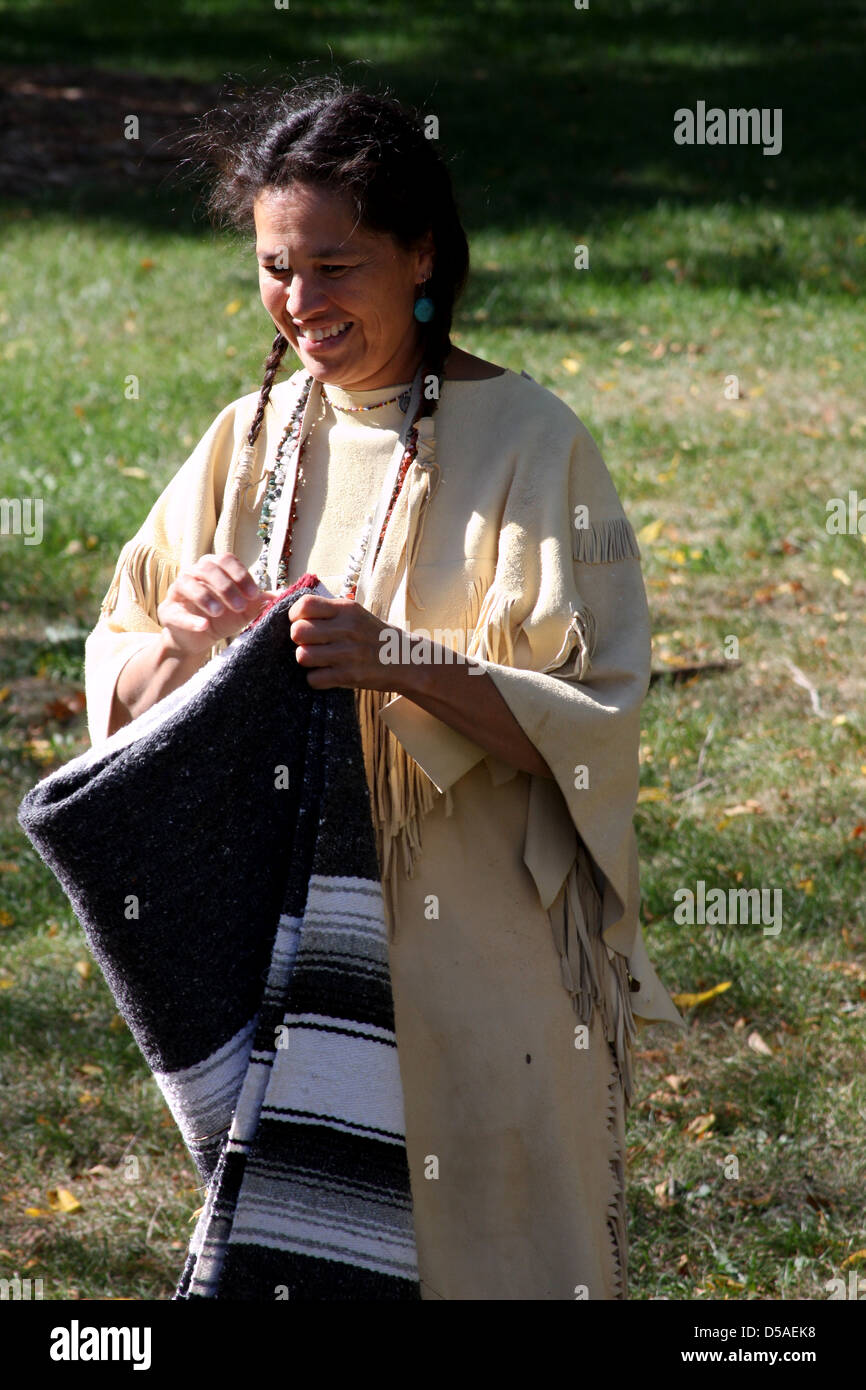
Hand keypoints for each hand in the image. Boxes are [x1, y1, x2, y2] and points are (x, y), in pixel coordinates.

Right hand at [157, 552, 277, 657]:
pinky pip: (176, 611)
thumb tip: (283, 595)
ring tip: (220, 612)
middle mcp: (194, 574)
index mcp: (213, 568)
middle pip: (207, 568)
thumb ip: (260, 601)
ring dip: (205, 597)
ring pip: (187, 583)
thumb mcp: (244, 610)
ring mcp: (178, 591)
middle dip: (225, 586)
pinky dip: (190, 619)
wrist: (198, 640)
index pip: (226, 560)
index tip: (254, 594)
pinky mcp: (168, 611)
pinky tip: (204, 626)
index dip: (240, 574)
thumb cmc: (222, 618)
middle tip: (240, 606)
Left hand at [288, 594, 395, 689]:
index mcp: (346, 609)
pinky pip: (314, 679)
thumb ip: (328, 611)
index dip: (294, 615)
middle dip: (299, 640)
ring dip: (307, 660)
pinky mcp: (350, 676)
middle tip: (310, 643)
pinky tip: (327, 674)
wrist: (406, 660)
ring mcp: (348, 654)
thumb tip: (291, 609)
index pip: (304, 605)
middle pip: (298, 632)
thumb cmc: (374, 636)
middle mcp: (347, 629)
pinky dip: (317, 679)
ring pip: (302, 657)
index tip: (301, 621)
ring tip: (319, 659)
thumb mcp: (355, 614)